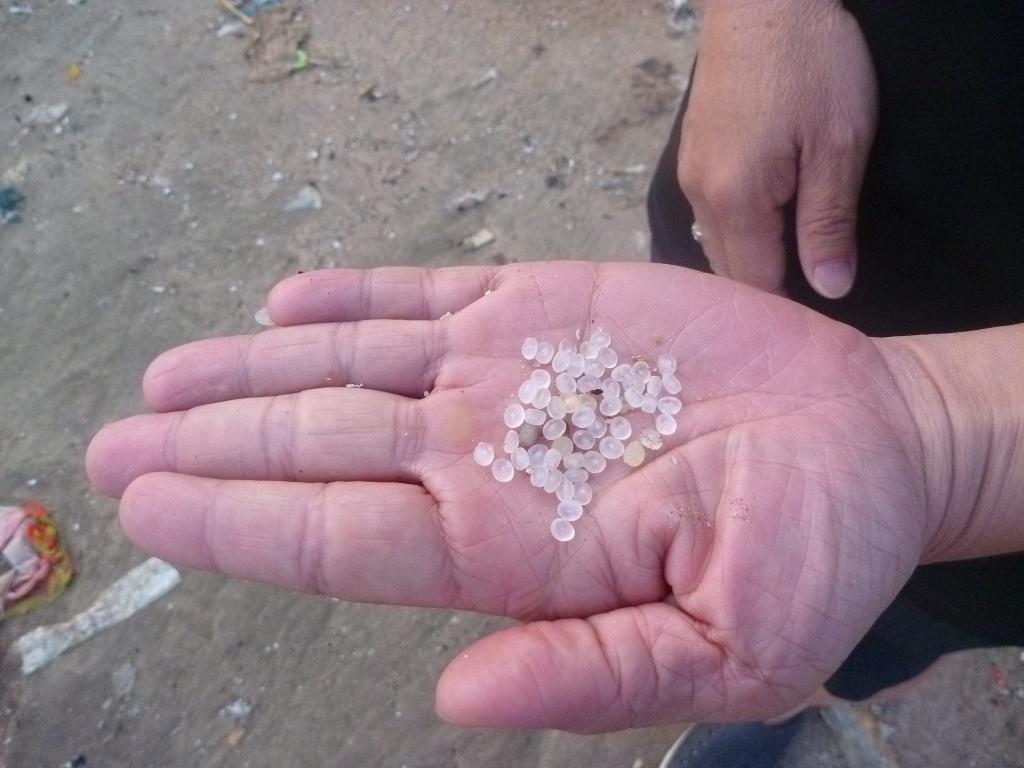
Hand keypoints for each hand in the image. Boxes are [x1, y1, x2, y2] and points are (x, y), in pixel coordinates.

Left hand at [87, 263, 931, 731]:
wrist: (869, 444)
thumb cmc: (812, 553)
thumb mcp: (727, 649)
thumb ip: (590, 675)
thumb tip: (459, 703)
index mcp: (513, 546)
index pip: (343, 539)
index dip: (240, 524)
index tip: (149, 509)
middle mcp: (485, 457)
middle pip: (318, 449)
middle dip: (212, 450)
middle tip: (112, 447)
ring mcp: (508, 376)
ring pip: (351, 368)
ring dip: (253, 372)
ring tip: (166, 380)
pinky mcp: (549, 307)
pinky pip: (427, 297)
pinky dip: (355, 297)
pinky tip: (287, 304)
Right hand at [679, 0, 877, 297]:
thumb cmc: (811, 63)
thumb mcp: (840, 144)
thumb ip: (829, 222)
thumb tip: (830, 288)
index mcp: (735, 200)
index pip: (755, 286)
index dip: (786, 313)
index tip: (815, 332)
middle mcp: (700, 196)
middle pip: (728, 273)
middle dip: (763, 296)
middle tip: (806, 309)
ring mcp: (690, 176)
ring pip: (717, 246)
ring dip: (750, 265)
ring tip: (789, 272)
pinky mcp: (693, 158)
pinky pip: (712, 218)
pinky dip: (738, 236)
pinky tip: (765, 230)